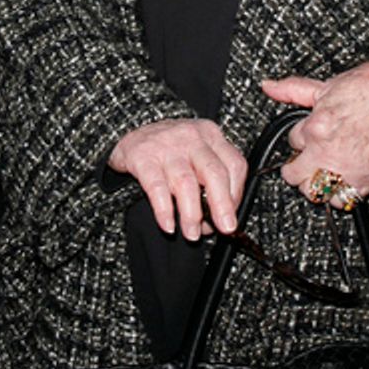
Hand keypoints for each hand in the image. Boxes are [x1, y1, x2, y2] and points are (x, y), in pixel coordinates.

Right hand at [107, 118, 245, 239]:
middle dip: (222, 205)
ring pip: (186, 182)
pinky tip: (168, 225)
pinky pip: (156, 187)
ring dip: (192, 214)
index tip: (231, 217)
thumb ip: (211, 179)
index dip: (236, 195)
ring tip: (192, 234)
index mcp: (211, 135)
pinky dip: (164, 210)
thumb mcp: (197, 153)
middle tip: (225, 229)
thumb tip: (219, 218)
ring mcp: (166, 145)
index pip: (234, 164)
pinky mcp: (142, 156)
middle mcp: (191, 137)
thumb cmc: (171, 149)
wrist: (132, 134)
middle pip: (213, 172)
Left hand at [263, 65, 368, 208]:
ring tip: (324, 171)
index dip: (300, 139)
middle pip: (293, 176)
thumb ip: (294, 89)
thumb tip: (268, 86)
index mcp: (315, 127)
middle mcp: (326, 152)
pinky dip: (340, 194)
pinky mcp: (364, 181)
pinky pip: (341, 201)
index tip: (309, 137)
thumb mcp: (327, 86)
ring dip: (316, 184)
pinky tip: (343, 180)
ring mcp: (345, 169)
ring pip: (314, 192)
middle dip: (297, 168)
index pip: (291, 142)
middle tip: (308, 160)